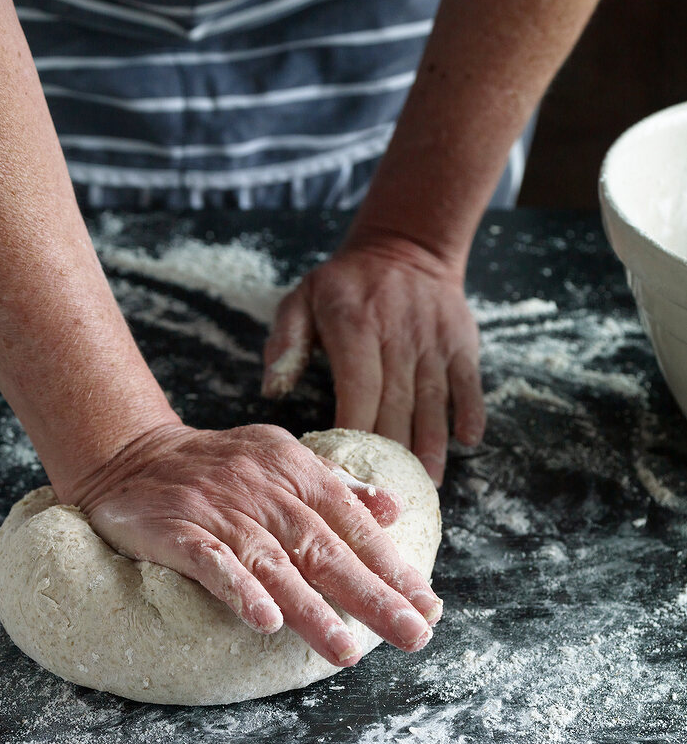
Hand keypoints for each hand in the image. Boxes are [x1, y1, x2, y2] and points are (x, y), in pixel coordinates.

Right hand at [75, 423, 441, 668]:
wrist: (132, 453)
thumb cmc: (218, 465)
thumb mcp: (281, 459)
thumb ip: (336, 485)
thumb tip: (392, 507)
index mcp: (296, 471)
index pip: (353, 524)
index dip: (392, 566)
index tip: (427, 606)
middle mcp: (264, 490)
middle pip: (324, 548)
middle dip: (371, 594)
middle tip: (412, 635)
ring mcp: (219, 510)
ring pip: (272, 562)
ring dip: (311, 607)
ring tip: (345, 651)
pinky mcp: (177, 530)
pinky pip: (211, 561)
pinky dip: (238, 589)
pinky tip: (265, 621)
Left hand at [262, 228, 484, 485]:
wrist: (406, 246)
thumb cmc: (345, 285)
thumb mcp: (302, 299)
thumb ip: (285, 344)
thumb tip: (273, 391)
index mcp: (356, 327)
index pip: (358, 390)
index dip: (354, 432)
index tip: (347, 471)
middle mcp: (398, 336)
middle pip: (397, 406)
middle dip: (393, 455)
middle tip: (389, 498)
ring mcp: (434, 341)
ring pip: (434, 401)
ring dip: (433, 446)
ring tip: (428, 485)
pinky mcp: (462, 343)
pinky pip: (469, 383)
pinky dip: (470, 413)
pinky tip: (468, 443)